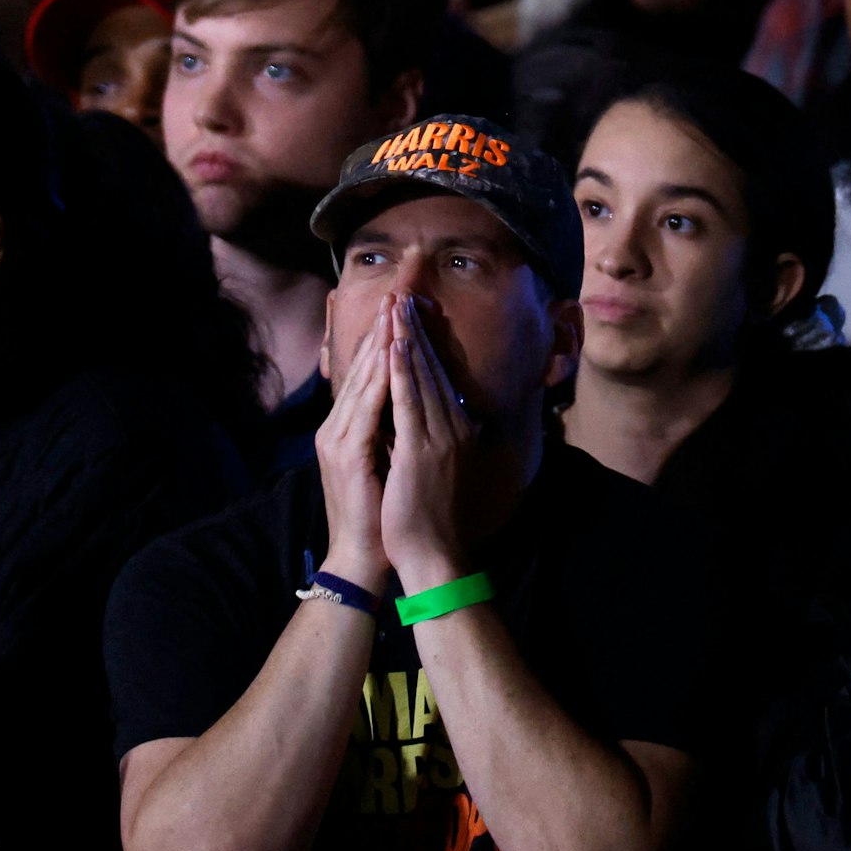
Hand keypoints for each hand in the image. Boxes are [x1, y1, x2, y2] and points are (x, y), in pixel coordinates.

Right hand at [315, 297, 394, 591]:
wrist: (362, 554)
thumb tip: (409, 403)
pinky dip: (379, 380)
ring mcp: (337, 438)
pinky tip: (391, 357)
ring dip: (379, 346)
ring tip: (394, 313)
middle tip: (397, 296)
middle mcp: (335, 427)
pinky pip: (366, 407)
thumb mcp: (383, 461)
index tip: (399, 312)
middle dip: (380, 333)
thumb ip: (388, 430)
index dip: (381, 343)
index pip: (363, 376)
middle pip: (359, 370)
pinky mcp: (346, 452)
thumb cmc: (378, 513)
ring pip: (361, 381)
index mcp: (345, 428)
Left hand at [381, 294, 476, 589]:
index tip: (411, 314)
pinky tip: (395, 348)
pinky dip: (403, 373)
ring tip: (398, 308)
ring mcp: (439, 438)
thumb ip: (431, 436)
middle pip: (432, 368)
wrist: (432, 555)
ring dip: (408, 340)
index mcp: (454, 430)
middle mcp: (452, 427)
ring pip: (422, 378)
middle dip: (415, 331)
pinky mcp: (421, 450)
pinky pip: (409, 403)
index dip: (424, 344)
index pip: (438, 377)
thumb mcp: (433, 466)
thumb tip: (418, 413)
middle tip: (404, 295)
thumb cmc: (428, 516)